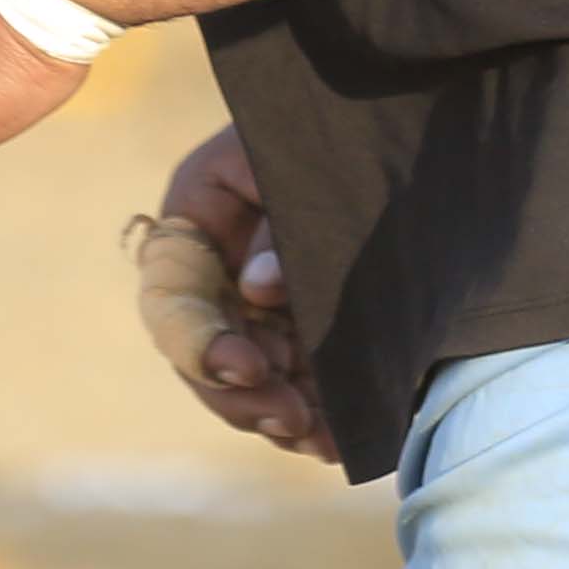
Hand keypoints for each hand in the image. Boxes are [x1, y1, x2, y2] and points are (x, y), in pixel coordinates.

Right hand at [150, 122, 333, 464]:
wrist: (396, 129)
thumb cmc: (338, 130)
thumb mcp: (296, 160)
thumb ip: (279, 223)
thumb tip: (258, 291)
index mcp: (194, 220)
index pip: (171, 299)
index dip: (201, 343)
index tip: (251, 367)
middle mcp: (214, 271)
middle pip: (203, 355)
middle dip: (244, 396)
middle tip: (295, 416)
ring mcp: (253, 304)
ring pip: (245, 380)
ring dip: (277, 415)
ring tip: (323, 438)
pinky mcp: (296, 325)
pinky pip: (287, 382)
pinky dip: (309, 413)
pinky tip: (338, 438)